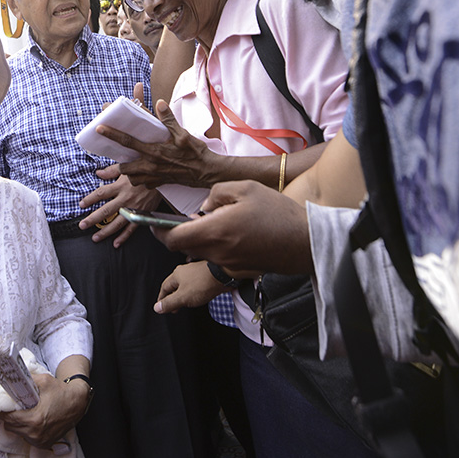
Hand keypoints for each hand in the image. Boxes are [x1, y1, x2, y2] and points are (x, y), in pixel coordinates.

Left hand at [0, 371, 89, 449]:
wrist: (77, 403)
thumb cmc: (61, 391)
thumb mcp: (43, 381)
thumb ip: (25, 381)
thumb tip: (10, 378)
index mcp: (34, 419)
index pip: (8, 418)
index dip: (1, 410)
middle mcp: (35, 433)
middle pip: (10, 426)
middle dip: (9, 416)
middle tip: (11, 406)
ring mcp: (39, 440)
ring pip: (18, 432)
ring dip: (17, 424)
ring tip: (23, 412)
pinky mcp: (43, 443)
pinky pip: (27, 437)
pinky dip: (26, 430)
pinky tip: (32, 420)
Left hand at [78, 173, 161, 246]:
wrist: (163, 180)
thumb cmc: (145, 173)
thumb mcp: (128, 168)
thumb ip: (112, 171)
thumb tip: (98, 173)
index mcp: (120, 186)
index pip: (101, 194)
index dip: (90, 199)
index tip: (81, 204)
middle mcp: (125, 199)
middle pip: (106, 211)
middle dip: (93, 219)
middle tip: (82, 225)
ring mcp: (133, 209)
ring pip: (117, 223)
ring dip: (105, 232)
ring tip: (95, 238)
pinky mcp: (141, 215)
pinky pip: (131, 228)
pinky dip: (124, 237)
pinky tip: (116, 243)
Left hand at [97, 99, 218, 188]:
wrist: (207, 172)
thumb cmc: (196, 153)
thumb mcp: (183, 134)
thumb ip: (169, 120)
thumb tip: (160, 103)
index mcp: (154, 152)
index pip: (128, 142)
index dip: (112, 134)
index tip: (99, 128)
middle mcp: (151, 166)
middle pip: (124, 167)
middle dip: (117, 162)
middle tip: (116, 153)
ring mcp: (154, 177)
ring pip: (131, 177)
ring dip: (128, 171)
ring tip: (129, 163)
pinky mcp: (159, 183)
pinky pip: (143, 183)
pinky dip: (140, 179)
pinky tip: (144, 172)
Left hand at [154, 181, 313, 274]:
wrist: (305, 242)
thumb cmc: (277, 212)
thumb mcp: (245, 188)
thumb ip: (216, 193)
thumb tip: (204, 207)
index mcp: (215, 231)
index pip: (173, 239)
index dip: (158, 232)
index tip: (153, 224)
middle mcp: (217, 252)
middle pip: (185, 246)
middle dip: (182, 232)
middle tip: (193, 216)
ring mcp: (228, 265)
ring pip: (202, 251)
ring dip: (203, 237)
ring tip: (225, 220)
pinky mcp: (238, 270)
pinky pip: (218, 257)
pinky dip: (219, 245)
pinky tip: (238, 232)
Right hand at [154, 261, 226, 313]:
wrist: (222, 275)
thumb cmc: (203, 284)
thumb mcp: (182, 297)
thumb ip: (169, 303)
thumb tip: (157, 307)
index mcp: (177, 275)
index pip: (164, 287)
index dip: (162, 298)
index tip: (160, 306)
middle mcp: (185, 271)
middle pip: (174, 286)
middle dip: (173, 298)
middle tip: (172, 308)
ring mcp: (195, 272)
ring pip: (185, 285)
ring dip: (183, 295)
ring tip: (184, 304)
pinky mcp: (205, 275)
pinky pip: (195, 285)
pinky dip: (192, 292)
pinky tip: (196, 297)